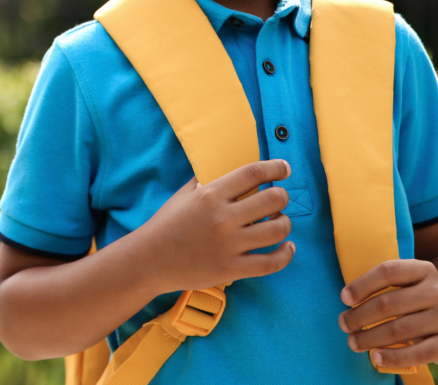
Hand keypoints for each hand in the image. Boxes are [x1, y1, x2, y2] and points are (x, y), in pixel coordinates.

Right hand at [139, 159, 294, 292]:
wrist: (149, 259)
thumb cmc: (167, 224)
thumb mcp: (184, 194)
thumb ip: (207, 181)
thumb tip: (231, 171)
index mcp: (210, 195)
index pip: (253, 173)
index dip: (275, 168)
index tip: (284, 168)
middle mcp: (223, 218)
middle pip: (273, 199)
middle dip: (282, 196)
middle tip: (279, 198)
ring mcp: (229, 245)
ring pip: (277, 230)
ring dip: (284, 222)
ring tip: (279, 220)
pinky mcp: (232, 269)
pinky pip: (271, 263)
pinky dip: (285, 254)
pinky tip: (287, 247)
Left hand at [339, 259, 437, 367]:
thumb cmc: (417, 298)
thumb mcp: (407, 281)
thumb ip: (383, 284)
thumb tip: (347, 300)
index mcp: (423, 270)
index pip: (388, 272)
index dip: (362, 284)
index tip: (343, 298)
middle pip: (389, 303)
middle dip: (360, 316)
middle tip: (343, 324)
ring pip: (399, 330)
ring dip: (370, 337)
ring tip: (353, 342)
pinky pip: (418, 353)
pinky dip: (394, 357)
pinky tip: (375, 356)